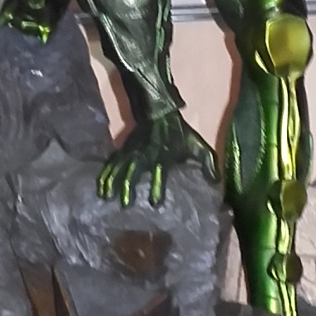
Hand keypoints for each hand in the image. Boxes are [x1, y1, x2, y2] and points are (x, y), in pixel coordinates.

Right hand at [98, 113, 217, 206]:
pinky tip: (99, 187)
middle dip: (128, 187)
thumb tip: (216, 182)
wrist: (159, 111)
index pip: (160, 174)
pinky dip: (104, 174)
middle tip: (125, 205)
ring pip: (119, 168)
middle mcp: (145, 155)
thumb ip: (208, 163)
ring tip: (105, 197)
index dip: (157, 187)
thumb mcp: (198, 145)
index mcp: (164, 156)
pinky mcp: (123, 149)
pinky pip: (111, 163)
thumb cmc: (180, 133)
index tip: (154, 203)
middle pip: (134, 171)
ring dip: (112, 182)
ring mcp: (132, 152)